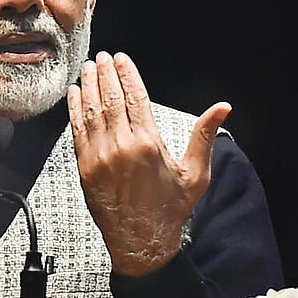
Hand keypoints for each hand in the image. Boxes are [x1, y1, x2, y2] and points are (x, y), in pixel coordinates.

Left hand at [66, 52, 230, 277]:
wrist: (141, 240)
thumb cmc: (170, 208)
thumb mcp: (195, 174)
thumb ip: (204, 136)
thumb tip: (223, 108)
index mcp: (149, 145)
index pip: (136, 98)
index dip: (128, 74)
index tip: (122, 59)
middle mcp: (121, 147)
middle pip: (111, 99)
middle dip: (105, 74)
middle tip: (102, 57)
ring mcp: (99, 157)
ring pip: (91, 112)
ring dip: (88, 86)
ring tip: (88, 68)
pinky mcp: (84, 167)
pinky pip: (77, 131)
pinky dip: (75, 110)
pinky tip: (74, 94)